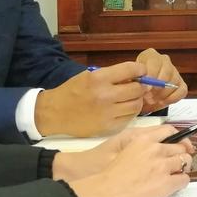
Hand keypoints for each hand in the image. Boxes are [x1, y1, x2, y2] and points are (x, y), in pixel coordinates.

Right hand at [34, 62, 149, 137]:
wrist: (55, 113)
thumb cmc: (72, 91)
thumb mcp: (88, 76)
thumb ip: (110, 75)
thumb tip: (134, 75)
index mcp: (99, 78)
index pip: (130, 69)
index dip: (140, 70)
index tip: (141, 72)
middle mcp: (105, 95)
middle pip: (137, 89)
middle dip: (140, 86)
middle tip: (137, 87)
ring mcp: (108, 113)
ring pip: (136, 105)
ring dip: (136, 100)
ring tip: (130, 99)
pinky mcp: (108, 126)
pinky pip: (128, 118)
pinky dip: (129, 113)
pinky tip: (123, 109)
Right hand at [64, 125, 194, 196]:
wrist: (103, 194)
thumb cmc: (109, 176)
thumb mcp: (125, 150)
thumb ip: (141, 147)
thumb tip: (156, 150)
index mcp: (143, 139)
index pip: (169, 131)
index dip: (178, 139)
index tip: (179, 146)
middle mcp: (156, 149)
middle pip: (181, 147)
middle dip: (181, 155)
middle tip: (176, 165)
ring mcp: (162, 166)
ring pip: (186, 161)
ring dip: (182, 169)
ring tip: (174, 176)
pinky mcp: (166, 183)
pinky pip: (184, 179)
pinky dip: (180, 183)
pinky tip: (171, 187)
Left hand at [135, 48, 186, 112]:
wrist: (141, 91)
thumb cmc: (135, 83)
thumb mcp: (131, 80)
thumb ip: (135, 81)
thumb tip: (142, 85)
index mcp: (150, 55)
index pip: (155, 62)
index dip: (151, 76)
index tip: (146, 88)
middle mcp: (164, 60)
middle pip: (167, 70)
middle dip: (158, 86)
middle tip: (150, 96)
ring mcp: (174, 71)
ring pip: (174, 81)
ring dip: (163, 93)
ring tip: (153, 100)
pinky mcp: (181, 83)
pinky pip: (181, 90)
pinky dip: (172, 98)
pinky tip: (162, 101)